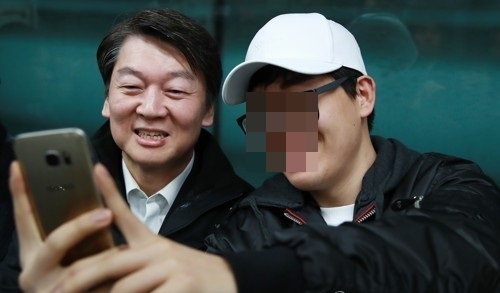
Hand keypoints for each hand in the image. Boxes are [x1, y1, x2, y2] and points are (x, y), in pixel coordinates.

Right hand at [9, 161, 113, 291]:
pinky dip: (111, 277)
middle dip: (81, 227)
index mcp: (33, 253)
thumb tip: (91, 189)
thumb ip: (77, 229)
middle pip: (54, 244)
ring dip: (103, 256)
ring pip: (76, 270)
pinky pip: (93, 289)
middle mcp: (34, 273)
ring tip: (123, 243)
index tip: (20, 164)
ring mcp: (49, 291)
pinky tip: (127, 264)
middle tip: (106, 214)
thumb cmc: (91, 275)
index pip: (24, 219)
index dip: (20, 193)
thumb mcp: (79, 249)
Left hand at [11, 161, 237, 291]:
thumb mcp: (161, 256)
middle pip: (110, 262)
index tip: (95, 168)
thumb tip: (109, 260)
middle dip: (78, 280)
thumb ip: (134, 253)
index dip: (108, 190)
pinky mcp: (183, 282)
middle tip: (55, 292)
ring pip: (123, 287)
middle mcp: (159, 251)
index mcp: (150, 243)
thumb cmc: (189, 273)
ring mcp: (171, 266)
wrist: (227, 281)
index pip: (125, 213)